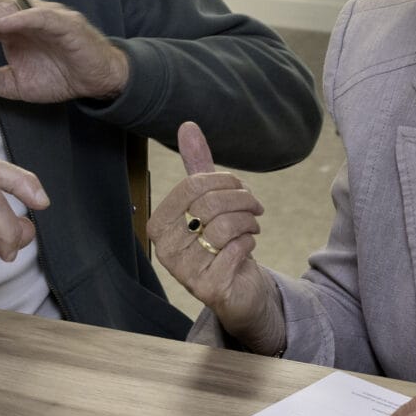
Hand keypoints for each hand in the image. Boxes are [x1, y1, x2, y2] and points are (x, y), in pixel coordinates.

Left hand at [0, 0, 130, 102]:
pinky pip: (39, 15)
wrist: (97, 81)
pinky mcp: (64, 23)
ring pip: (7, 7)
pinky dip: (19, 18)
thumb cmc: (59, 76)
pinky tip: (0, 25)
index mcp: (10, 26)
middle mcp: (24, 14)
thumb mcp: (12, 83)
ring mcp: (44, 15)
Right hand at [149, 122, 283, 353]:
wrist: (238, 289)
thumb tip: (187, 126)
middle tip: (255, 207)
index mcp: (159, 225)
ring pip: (225, 227)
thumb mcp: (209, 203)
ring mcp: (185, 272)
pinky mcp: (209, 288)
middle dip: (242, 200)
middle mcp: (165, 250)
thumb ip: (197, 168)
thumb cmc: (220, 243)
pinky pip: (236, 250)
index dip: (223, 180)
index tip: (240, 187)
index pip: (192, 186)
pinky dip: (249, 243)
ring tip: (253, 226)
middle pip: (210, 205)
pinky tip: (247, 247)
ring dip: (249, 222)